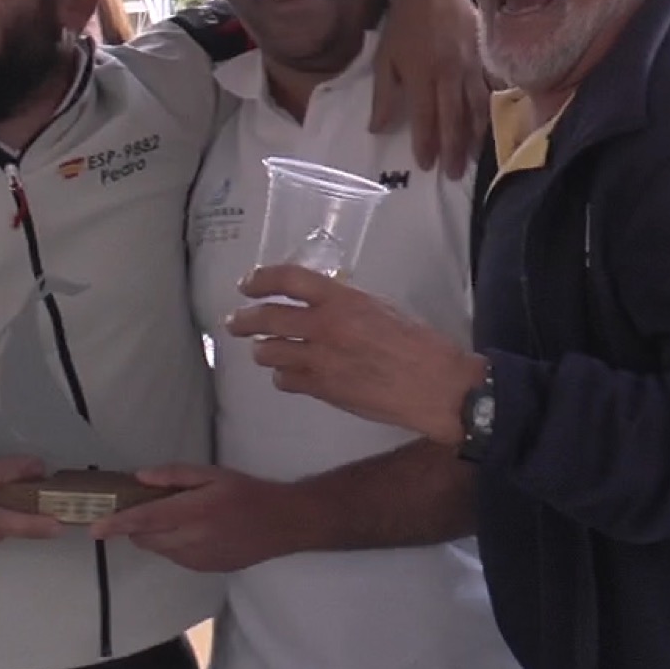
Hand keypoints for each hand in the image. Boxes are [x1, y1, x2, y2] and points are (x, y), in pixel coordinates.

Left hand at [88, 463, 311, 571]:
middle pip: (145, 539)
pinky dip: (171, 545)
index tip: (94, 528)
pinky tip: (190, 530)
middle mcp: (191, 540)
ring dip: (154, 535)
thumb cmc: (248, 493)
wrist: (283, 524)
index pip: (145, 520)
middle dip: (135, 526)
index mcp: (193, 512)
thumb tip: (140, 478)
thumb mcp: (213, 474)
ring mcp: (198, 559)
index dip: (116, 525)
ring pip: (159, 550)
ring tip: (174, 515)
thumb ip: (175, 476)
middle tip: (140, 506)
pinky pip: (175, 558)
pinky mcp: (205, 569)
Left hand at [226, 264, 481, 445]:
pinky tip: (290, 376)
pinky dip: (283, 377)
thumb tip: (320, 305)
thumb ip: (345, 305)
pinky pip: (285, 381)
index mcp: (342, 300)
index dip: (260, 279)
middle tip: (234, 322)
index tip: (246, 284)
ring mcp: (320, 360)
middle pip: (266, 318)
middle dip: (243, 320)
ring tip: (264, 351)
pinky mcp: (322, 390)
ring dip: (262, 351)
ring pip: (268, 352)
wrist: (435, 385)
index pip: (288, 279)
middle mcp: (324, 327)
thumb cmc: (417, 343)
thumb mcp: (380, 308)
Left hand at [369, 0, 488, 179]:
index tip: (426, 165)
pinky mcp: (486, 55)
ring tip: (475, 157)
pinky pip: (493, 86)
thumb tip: (377, 129)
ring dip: (476, 134)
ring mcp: (471, 65)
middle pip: (455, 118)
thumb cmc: (404, 26)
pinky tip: (494, 124)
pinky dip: (493, 108)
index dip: (427, 143)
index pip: (426, 118)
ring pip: (477, 106)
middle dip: (455, 148)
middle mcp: (449, 74)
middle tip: (455, 173)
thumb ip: (384, 96)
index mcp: (422, 75)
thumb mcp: (385, 59)